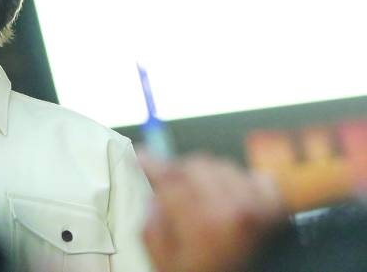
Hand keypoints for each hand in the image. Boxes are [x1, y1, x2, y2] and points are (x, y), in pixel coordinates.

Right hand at [141, 153, 285, 271]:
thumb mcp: (166, 264)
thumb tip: (153, 199)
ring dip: (207, 177)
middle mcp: (234, 209)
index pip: (168, 177)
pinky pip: (255, 177)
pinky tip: (231, 198)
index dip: (150, 163)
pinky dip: (241, 182)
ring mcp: (259, 207)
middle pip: (194, 165)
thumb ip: (152, 228)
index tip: (142, 156)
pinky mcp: (276, 210)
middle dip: (178, 174)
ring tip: (202, 198)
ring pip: (221, 166)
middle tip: (172, 188)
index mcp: (203, 224)